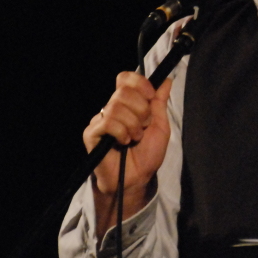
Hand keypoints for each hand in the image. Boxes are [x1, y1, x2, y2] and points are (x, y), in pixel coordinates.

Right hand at [83, 72, 171, 233]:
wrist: (136, 179)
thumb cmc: (147, 154)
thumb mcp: (160, 125)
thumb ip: (160, 102)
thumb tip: (166, 79)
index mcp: (127, 103)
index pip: (125, 79)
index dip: (139, 83)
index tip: (151, 96)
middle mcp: (111, 108)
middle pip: (123, 91)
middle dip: (141, 109)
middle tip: (144, 127)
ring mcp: (100, 120)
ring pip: (116, 106)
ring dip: (133, 124)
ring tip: (136, 138)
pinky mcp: (91, 134)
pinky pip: (108, 122)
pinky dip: (122, 132)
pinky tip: (124, 142)